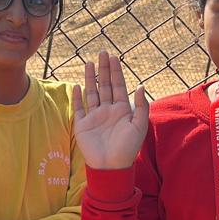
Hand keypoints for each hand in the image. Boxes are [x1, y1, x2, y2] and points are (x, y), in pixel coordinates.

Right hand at [72, 52, 148, 169]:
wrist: (110, 166)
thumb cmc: (127, 148)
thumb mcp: (139, 126)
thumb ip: (140, 106)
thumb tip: (140, 86)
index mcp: (122, 110)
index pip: (118, 86)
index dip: (115, 71)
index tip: (113, 57)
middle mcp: (108, 110)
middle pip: (104, 85)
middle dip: (103, 69)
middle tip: (102, 53)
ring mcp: (94, 117)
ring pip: (92, 93)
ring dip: (90, 78)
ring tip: (89, 63)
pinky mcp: (83, 125)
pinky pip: (80, 108)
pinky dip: (78, 97)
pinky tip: (78, 86)